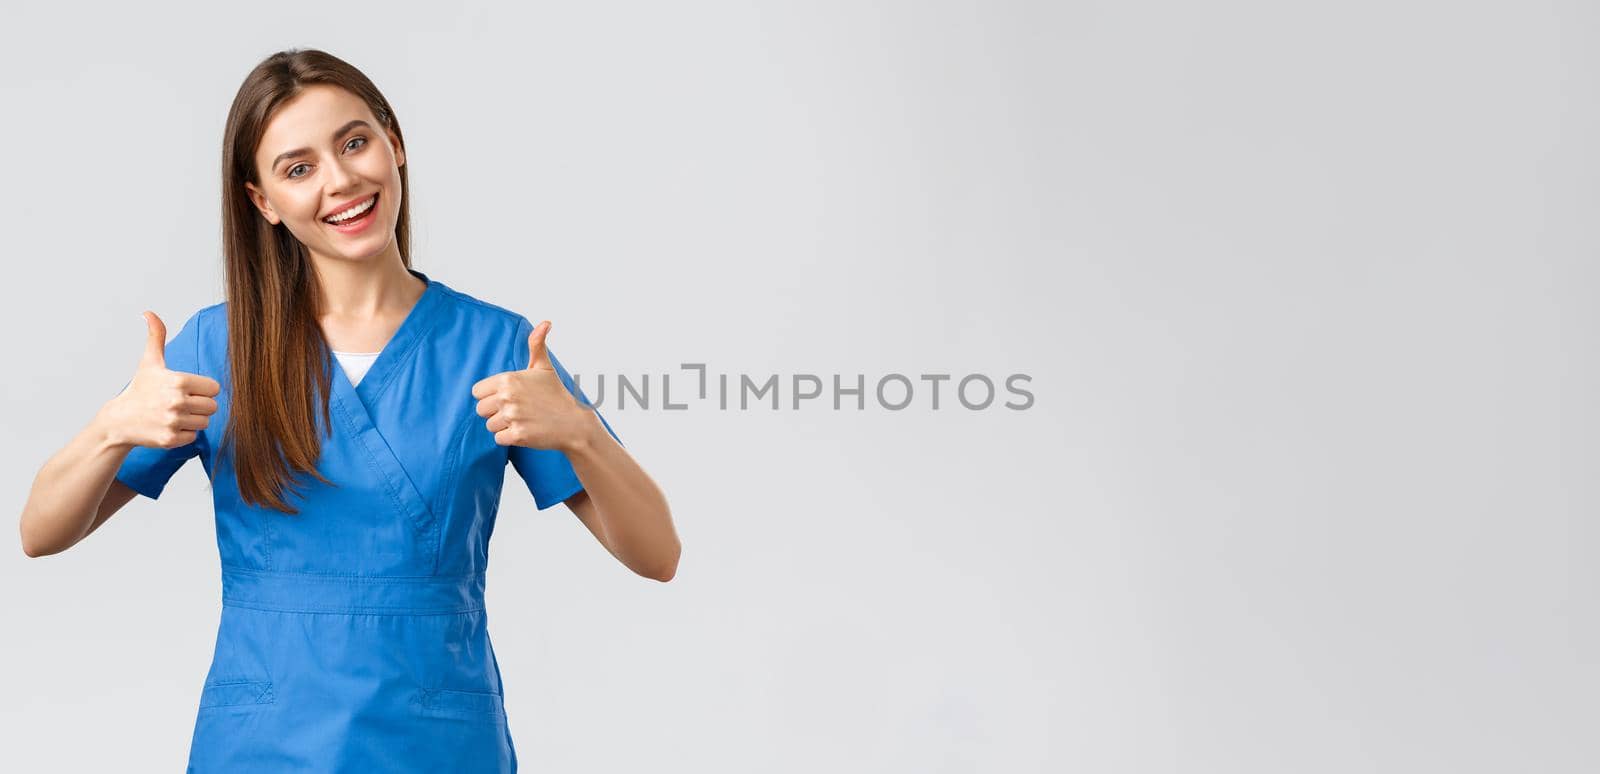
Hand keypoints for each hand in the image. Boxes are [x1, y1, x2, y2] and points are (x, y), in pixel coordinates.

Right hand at [100, 311, 221, 449]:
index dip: (202, 389)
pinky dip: (184, 434)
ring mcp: (173, 422)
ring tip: (173, 414)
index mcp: (178, 381)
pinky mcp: (170, 439)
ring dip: (192, 420)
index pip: (214, 388)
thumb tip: (149, 313)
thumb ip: (156, 337)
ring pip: (204, 422)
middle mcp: (177, 402)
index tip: (185, 389)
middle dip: (198, 405)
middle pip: (212, 406)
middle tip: (178, 403)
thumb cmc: (139, 389)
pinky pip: (193, 437)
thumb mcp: (149, 362)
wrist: (119, 420)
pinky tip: (167, 426)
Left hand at [471, 320, 593, 451]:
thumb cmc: (556, 394)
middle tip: (517, 410)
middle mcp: (507, 397)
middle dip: (495, 412)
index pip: (477, 392)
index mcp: (508, 379)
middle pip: (481, 410)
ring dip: (503, 426)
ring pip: (490, 425)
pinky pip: (499, 439)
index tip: (507, 397)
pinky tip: (525, 431)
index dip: (489, 396)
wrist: (574, 422)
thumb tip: (546, 322)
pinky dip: (510, 438)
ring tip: (523, 420)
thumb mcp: (544, 367)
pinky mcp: (517, 435)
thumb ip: (537, 344)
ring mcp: (512, 417)